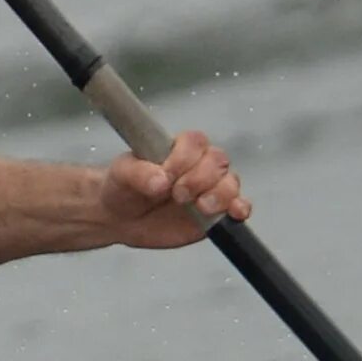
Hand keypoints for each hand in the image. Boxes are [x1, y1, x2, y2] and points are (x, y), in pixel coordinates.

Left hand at [104, 130, 251, 247]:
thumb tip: (160, 180)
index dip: (184, 158)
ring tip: (200, 207)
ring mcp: (209, 189)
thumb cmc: (123, 188)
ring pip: (231, 182)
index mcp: (178, 148)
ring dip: (220, 194)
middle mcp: (199, 165)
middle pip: (217, 161)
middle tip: (178, 195)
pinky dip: (240, 208)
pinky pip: (238, 206)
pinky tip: (234, 213)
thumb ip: (139, 173)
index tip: (165, 175)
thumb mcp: (121, 175)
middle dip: (200, 179)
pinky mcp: (216, 213)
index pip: (195, 142)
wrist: (121, 218)